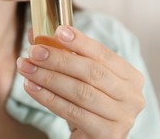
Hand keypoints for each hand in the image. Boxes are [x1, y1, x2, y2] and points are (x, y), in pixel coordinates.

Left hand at [17, 25, 144, 138]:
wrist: (93, 138)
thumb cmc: (88, 104)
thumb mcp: (81, 79)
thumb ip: (63, 54)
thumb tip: (34, 33)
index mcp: (130, 77)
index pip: (104, 54)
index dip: (81, 41)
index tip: (58, 31)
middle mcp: (132, 97)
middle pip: (91, 72)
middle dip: (59, 59)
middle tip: (34, 51)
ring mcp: (122, 118)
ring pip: (80, 92)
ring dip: (49, 77)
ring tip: (26, 68)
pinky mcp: (107, 135)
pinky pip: (72, 112)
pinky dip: (48, 98)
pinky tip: (32, 87)